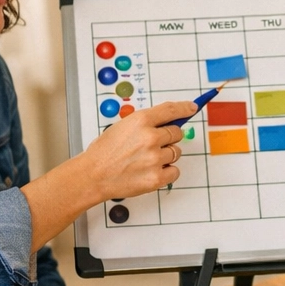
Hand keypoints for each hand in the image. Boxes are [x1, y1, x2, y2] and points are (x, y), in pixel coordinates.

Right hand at [81, 100, 195, 200]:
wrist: (93, 176)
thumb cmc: (104, 152)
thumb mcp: (123, 127)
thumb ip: (146, 123)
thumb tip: (167, 121)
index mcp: (141, 120)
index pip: (171, 110)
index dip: (185, 108)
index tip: (192, 108)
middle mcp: (150, 137)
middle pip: (177, 133)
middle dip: (169, 138)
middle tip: (153, 145)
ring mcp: (155, 158)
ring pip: (176, 153)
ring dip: (166, 155)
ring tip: (146, 160)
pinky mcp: (157, 177)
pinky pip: (175, 171)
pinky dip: (167, 172)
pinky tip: (151, 170)